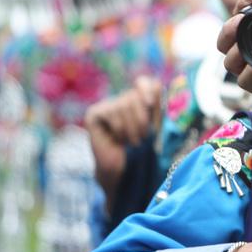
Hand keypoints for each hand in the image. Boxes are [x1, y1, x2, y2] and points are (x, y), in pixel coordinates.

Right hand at [85, 76, 162, 208]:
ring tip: (131, 142)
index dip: (147, 89)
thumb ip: (156, 104)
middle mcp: (121, 99)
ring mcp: (106, 105)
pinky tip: (117, 140)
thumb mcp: (155, 124)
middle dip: (142, 119)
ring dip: (132, 128)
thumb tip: (157, 84)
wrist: (124, 169)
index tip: (151, 103)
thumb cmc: (141, 148)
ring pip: (124, 105)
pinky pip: (112, 113)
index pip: (143, 82)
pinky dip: (119, 130)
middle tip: (141, 137)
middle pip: (135, 95)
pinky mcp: (93, 114)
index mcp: (138, 100)